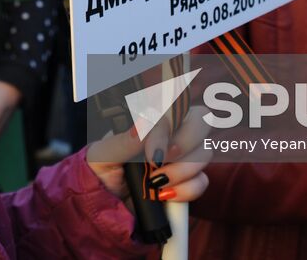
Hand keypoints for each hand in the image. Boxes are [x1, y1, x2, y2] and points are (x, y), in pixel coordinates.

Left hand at [86, 106, 210, 203]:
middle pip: (201, 120)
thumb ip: (123, 141)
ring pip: (204, 153)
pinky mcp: (189, 182)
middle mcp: (172, 133)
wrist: (106, 203)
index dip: (171, 122)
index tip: (153, 150)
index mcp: (152, 119)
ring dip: (180, 171)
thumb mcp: (103, 155)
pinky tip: (163, 195)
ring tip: (154, 183)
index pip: (176, 103)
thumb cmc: (103, 169)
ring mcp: (183, 157)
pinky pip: (202, 181)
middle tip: (158, 162)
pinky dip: (185, 191)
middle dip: (184, 143)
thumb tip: (143, 125)